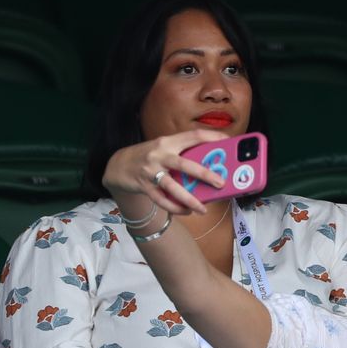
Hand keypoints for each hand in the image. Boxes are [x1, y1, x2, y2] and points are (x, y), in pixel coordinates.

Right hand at [102, 129, 227, 218]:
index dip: (211, 137)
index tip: (227, 141)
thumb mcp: (164, 148)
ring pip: (173, 187)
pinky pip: (162, 200)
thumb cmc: (149, 156)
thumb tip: (210, 165)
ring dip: (189, 200)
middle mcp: (160, 154)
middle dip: (204, 174)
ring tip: (203, 209)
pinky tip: (186, 212)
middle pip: (185, 164)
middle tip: (220, 183)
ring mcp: (151, 171)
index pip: (193, 136)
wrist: (118, 164)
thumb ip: (182, 153)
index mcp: (168, 142)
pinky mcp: (144, 186)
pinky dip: (175, 208)